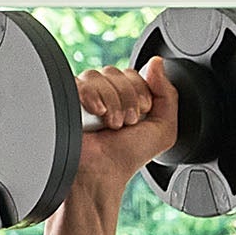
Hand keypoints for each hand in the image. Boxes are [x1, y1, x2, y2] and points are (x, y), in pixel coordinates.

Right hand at [74, 59, 178, 195]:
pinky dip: (92, 97)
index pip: (135, 73)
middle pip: (119, 72)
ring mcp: (86, 94)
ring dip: (112, 103)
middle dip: (128, 100)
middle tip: (126, 123)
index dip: (141, 93)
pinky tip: (96, 114)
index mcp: (127, 97)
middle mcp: (106, 93)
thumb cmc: (127, 156)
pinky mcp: (68, 96)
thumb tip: (157, 62)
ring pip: (100, 75)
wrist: (102, 171)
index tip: (140, 116)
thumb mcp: (163, 129)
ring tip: (110, 124)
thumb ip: (167, 95)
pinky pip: (82, 80)